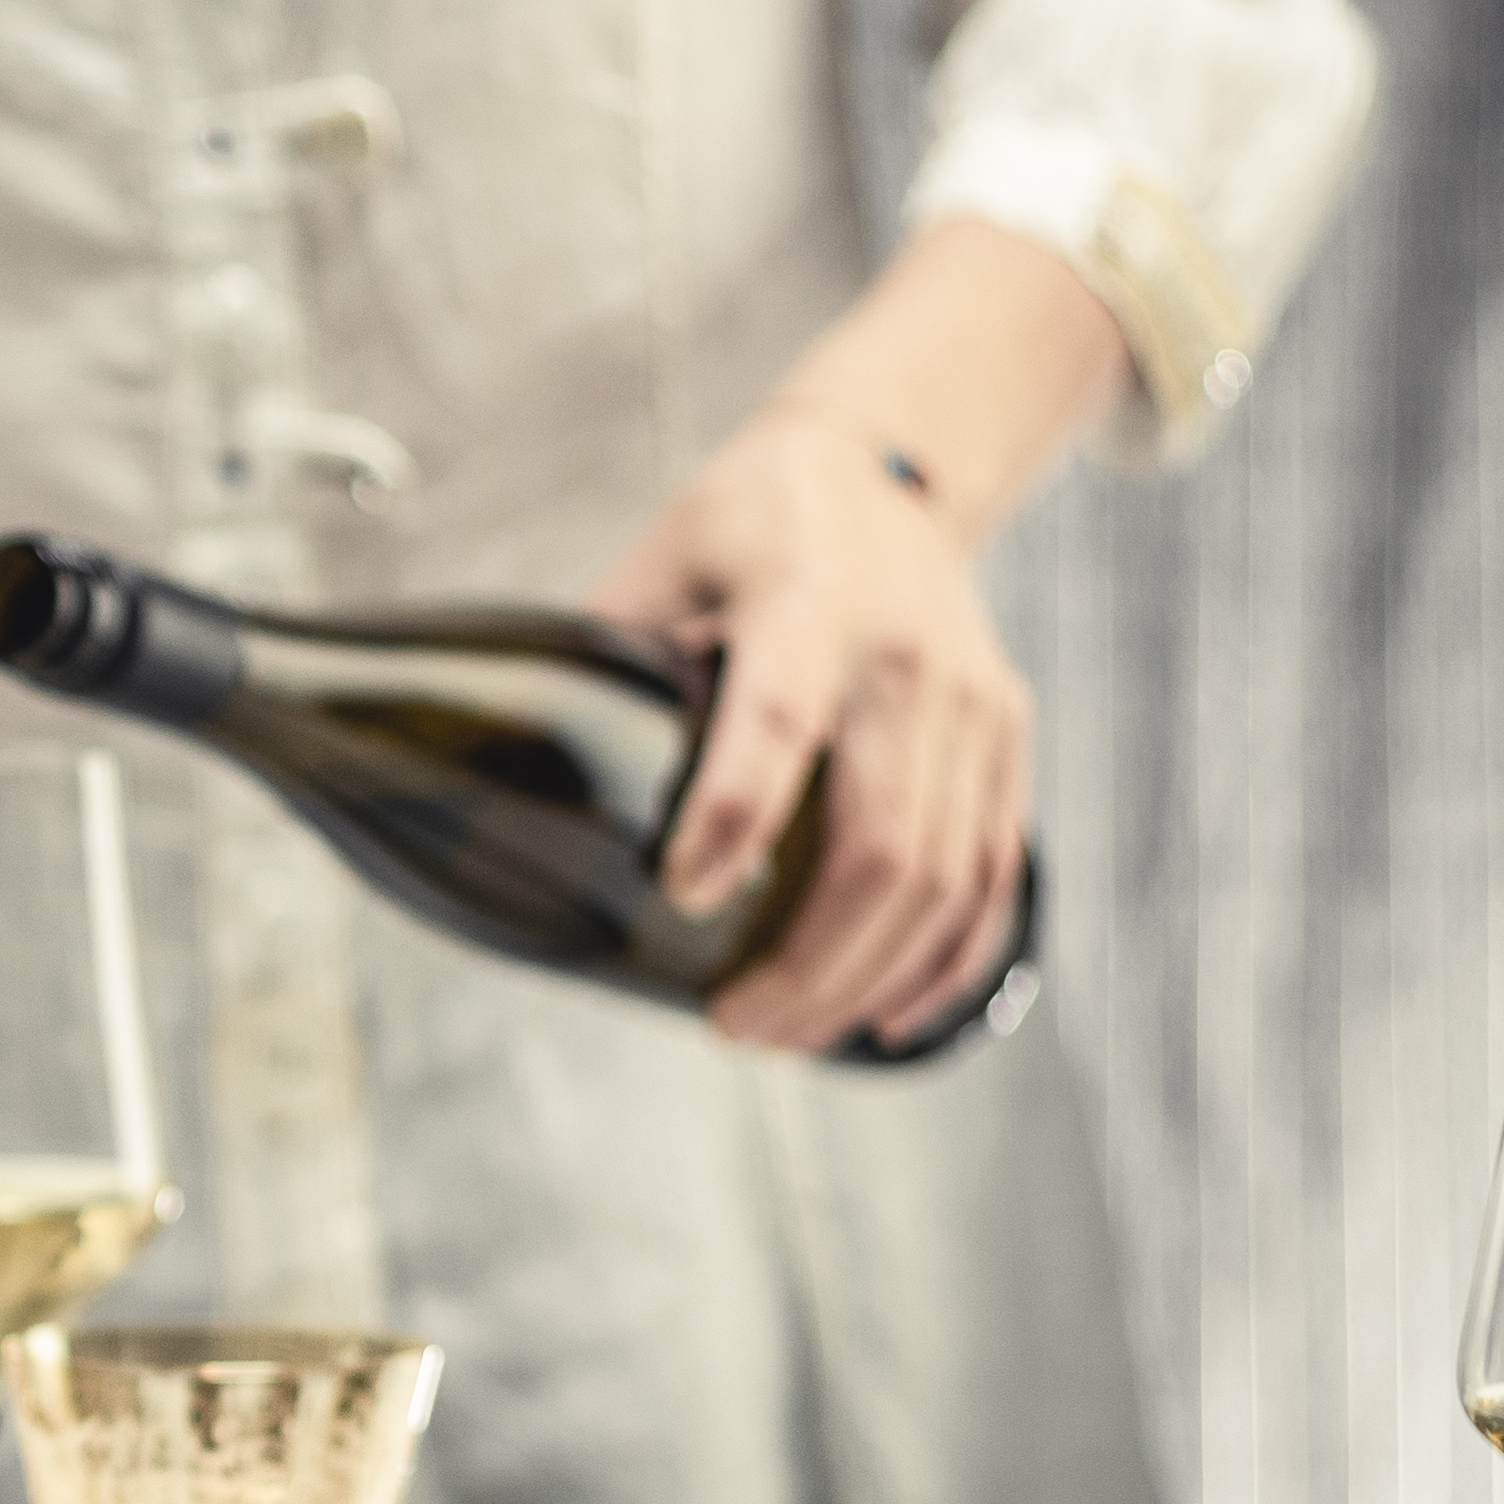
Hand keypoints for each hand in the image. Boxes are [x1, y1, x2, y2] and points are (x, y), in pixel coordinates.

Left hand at [587, 404, 1030, 1056]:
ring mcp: (972, 701)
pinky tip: (887, 1017)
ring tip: (782, 1036)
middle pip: (880, 842)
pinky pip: (994, 871)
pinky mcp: (1004, 735)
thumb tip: (499, 771)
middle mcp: (908, 657)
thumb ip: (598, 658)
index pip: (777, 721)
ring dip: (865, 979)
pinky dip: (948, 960)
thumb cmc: (746, 523)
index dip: (733, 817)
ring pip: (945, 877)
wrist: (884, 467)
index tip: (683, 899)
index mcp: (807, 602)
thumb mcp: (657, 559)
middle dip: (807, 960)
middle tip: (729, 1026)